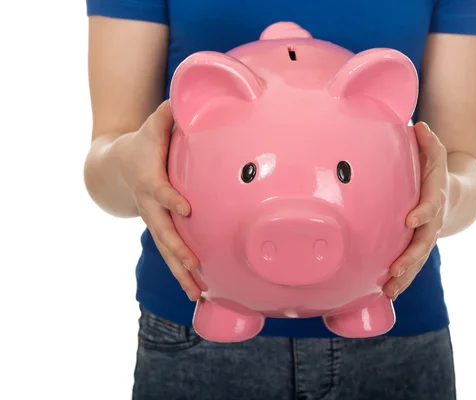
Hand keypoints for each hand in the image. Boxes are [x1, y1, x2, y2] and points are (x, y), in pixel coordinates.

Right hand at [114, 100, 200, 300]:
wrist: (117, 168)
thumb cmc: (142, 145)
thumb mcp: (153, 126)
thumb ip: (168, 115)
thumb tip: (183, 96)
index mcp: (150, 179)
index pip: (161, 191)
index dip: (171, 199)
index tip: (186, 208)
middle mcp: (151, 205)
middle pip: (163, 230)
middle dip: (178, 249)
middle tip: (194, 265)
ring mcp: (154, 221)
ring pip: (166, 250)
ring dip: (180, 272)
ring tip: (196, 292)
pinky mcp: (160, 230)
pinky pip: (171, 253)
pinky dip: (182, 272)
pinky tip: (198, 289)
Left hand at [384, 121, 448, 299]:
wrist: (454, 196)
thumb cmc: (436, 172)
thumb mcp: (436, 153)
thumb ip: (428, 142)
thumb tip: (419, 126)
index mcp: (435, 197)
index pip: (431, 205)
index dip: (423, 212)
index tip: (411, 220)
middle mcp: (432, 221)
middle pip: (424, 242)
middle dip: (411, 257)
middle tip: (396, 269)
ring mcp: (426, 237)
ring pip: (418, 260)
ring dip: (405, 277)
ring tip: (389, 291)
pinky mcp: (418, 247)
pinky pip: (412, 265)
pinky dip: (401, 280)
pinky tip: (386, 292)